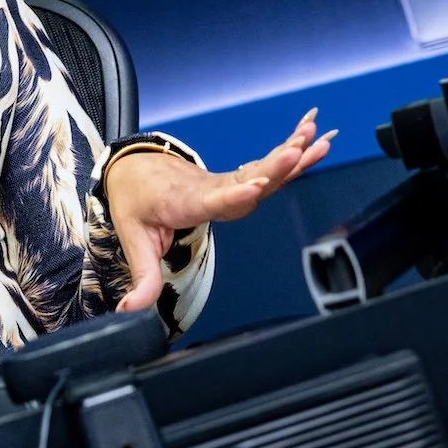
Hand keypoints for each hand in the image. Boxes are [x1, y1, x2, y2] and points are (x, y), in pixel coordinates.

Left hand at [106, 110, 334, 313]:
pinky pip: (265, 167)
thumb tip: (133, 311)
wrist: (136, 169)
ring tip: (315, 140)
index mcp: (184, 202)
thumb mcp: (133, 241)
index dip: (234, 195)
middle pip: (245, 180)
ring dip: (288, 156)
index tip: (255, 186)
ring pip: (259, 170)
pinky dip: (289, 151)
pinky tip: (312, 137)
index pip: (212, 200)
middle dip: (273, 167)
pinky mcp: (235, 179)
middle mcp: (209, 188)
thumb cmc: (136, 203)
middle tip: (296, 152)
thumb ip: (143, 277)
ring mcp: (224, 181)